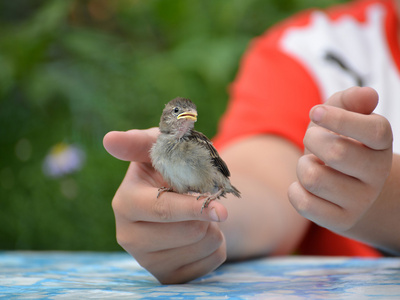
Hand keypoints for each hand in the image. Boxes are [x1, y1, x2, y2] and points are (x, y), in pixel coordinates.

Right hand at [103, 128, 228, 283]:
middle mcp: (129, 236)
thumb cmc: (169, 168)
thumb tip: (110, 139)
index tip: (220, 209)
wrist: (181, 197)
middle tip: (201, 198)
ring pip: (204, 245)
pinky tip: (199, 234)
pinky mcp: (167, 276)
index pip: (163, 210)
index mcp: (125, 203)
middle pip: (189, 232)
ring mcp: (147, 260)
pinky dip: (216, 244)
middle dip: (207, 213)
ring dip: (214, 226)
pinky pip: (211, 262)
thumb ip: (139, 142)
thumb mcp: (159, 149)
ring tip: (196, 215)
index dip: (193, 208)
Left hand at [288, 87, 392, 231]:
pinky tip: (305, 187)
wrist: (345, 184)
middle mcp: (378, 174)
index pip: (375, 130)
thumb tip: (368, 95)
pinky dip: (296, 191)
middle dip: (312, 139)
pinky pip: (305, 204)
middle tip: (313, 139)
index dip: (340, 118)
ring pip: (314, 178)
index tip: (315, 112)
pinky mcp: (342, 221)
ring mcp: (362, 201)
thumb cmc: (338, 140)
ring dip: (303, 166)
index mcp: (382, 143)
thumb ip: (351, 99)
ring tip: (312, 165)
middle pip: (337, 153)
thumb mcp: (343, 114)